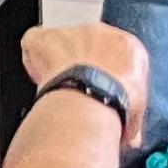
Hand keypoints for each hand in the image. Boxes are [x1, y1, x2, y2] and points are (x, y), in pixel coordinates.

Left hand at [23, 20, 152, 128]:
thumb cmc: (115, 104)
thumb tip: (129, 134)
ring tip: (57, 88)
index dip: (103, 72)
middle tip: (75, 89)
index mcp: (128, 47)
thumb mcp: (134, 111)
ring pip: (59, 43)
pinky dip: (33, 60)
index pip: (114, 54)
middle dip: (79, 66)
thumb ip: (129, 111)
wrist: (91, 99)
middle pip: (85, 46)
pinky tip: (39, 78)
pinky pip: (34, 42)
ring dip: (57, 63)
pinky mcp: (45, 36)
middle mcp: (100, 33)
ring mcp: (71, 32)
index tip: (97, 86)